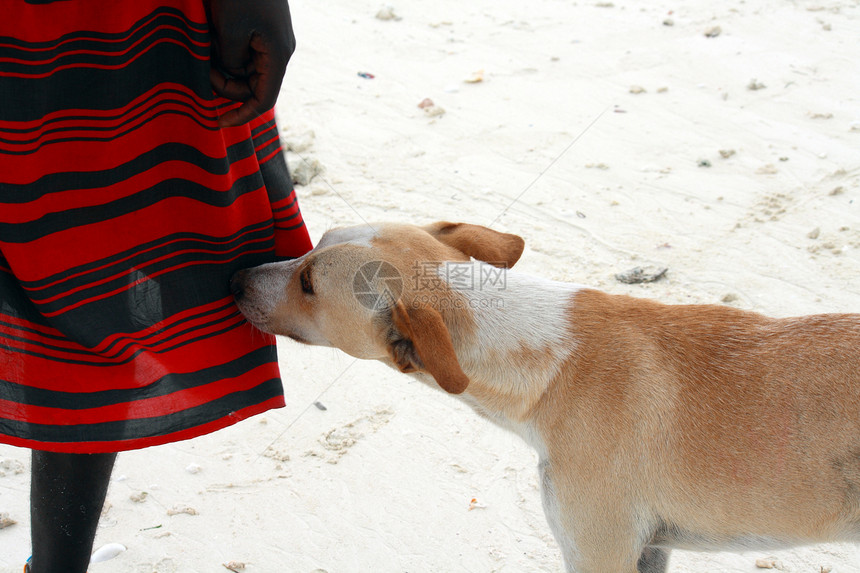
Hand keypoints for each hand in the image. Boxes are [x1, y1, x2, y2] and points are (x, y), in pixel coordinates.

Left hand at [208, 0, 294, 126]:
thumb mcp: (229, 30)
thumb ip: (232, 61)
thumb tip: (232, 74)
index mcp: (278, 55)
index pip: (263, 99)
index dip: (242, 114)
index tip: (218, 122)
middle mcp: (278, 51)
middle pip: (252, 86)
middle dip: (226, 84)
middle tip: (202, 68)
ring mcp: (270, 39)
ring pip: (245, 69)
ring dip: (223, 65)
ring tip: (206, 44)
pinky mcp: (260, 28)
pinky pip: (242, 51)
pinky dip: (224, 51)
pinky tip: (211, 36)